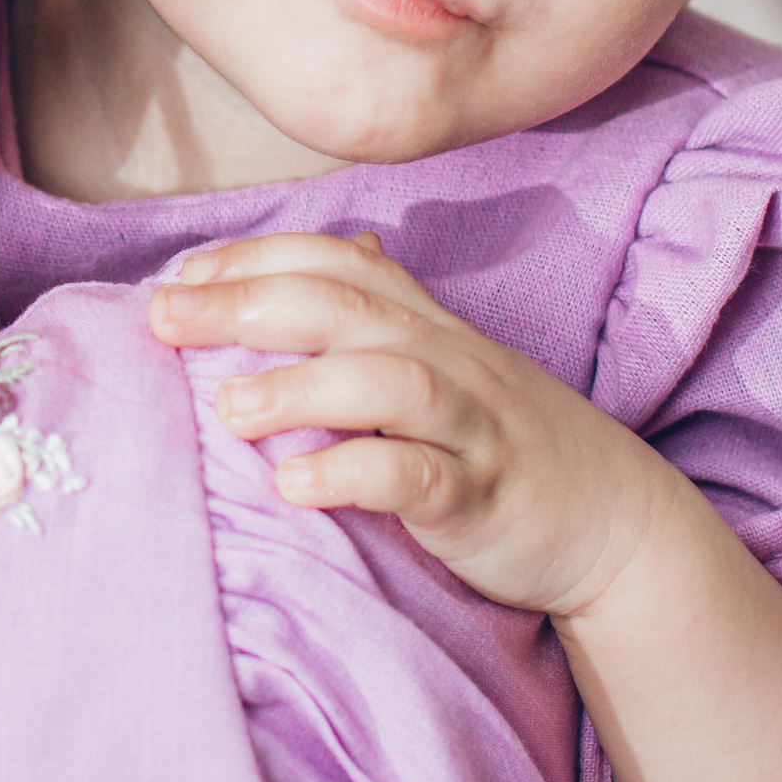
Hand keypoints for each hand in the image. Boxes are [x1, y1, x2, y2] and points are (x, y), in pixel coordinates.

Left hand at [149, 231, 670, 619]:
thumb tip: (299, 263)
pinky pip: (420, 479)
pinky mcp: (485, 500)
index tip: (181, 276)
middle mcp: (448, 359)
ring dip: (300, 389)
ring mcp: (472, 427)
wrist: (617, 522)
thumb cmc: (501, 439)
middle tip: (164, 320)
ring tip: (227, 410)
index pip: (337, 262)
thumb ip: (374, 318)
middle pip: (348, 306)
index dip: (257, 258)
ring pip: (388, 382)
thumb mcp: (440, 366)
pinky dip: (354, 475)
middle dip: (249, 304)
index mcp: (426, 323)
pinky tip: (294, 486)